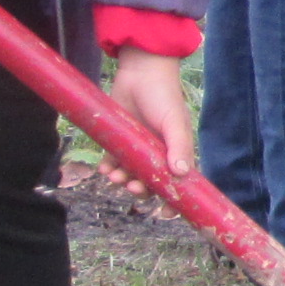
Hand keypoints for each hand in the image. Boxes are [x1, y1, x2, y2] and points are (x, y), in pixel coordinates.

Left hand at [103, 53, 193, 192]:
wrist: (140, 71)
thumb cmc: (164, 96)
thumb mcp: (174, 122)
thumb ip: (179, 146)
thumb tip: (181, 173)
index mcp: (176, 152)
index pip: (178, 183)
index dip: (173, 200)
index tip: (165, 213)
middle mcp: (157, 154)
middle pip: (150, 183)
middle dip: (141, 190)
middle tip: (132, 186)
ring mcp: (137, 149)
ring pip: (129, 176)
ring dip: (121, 181)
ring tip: (114, 175)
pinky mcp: (119, 141)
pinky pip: (113, 162)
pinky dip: (107, 169)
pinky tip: (104, 167)